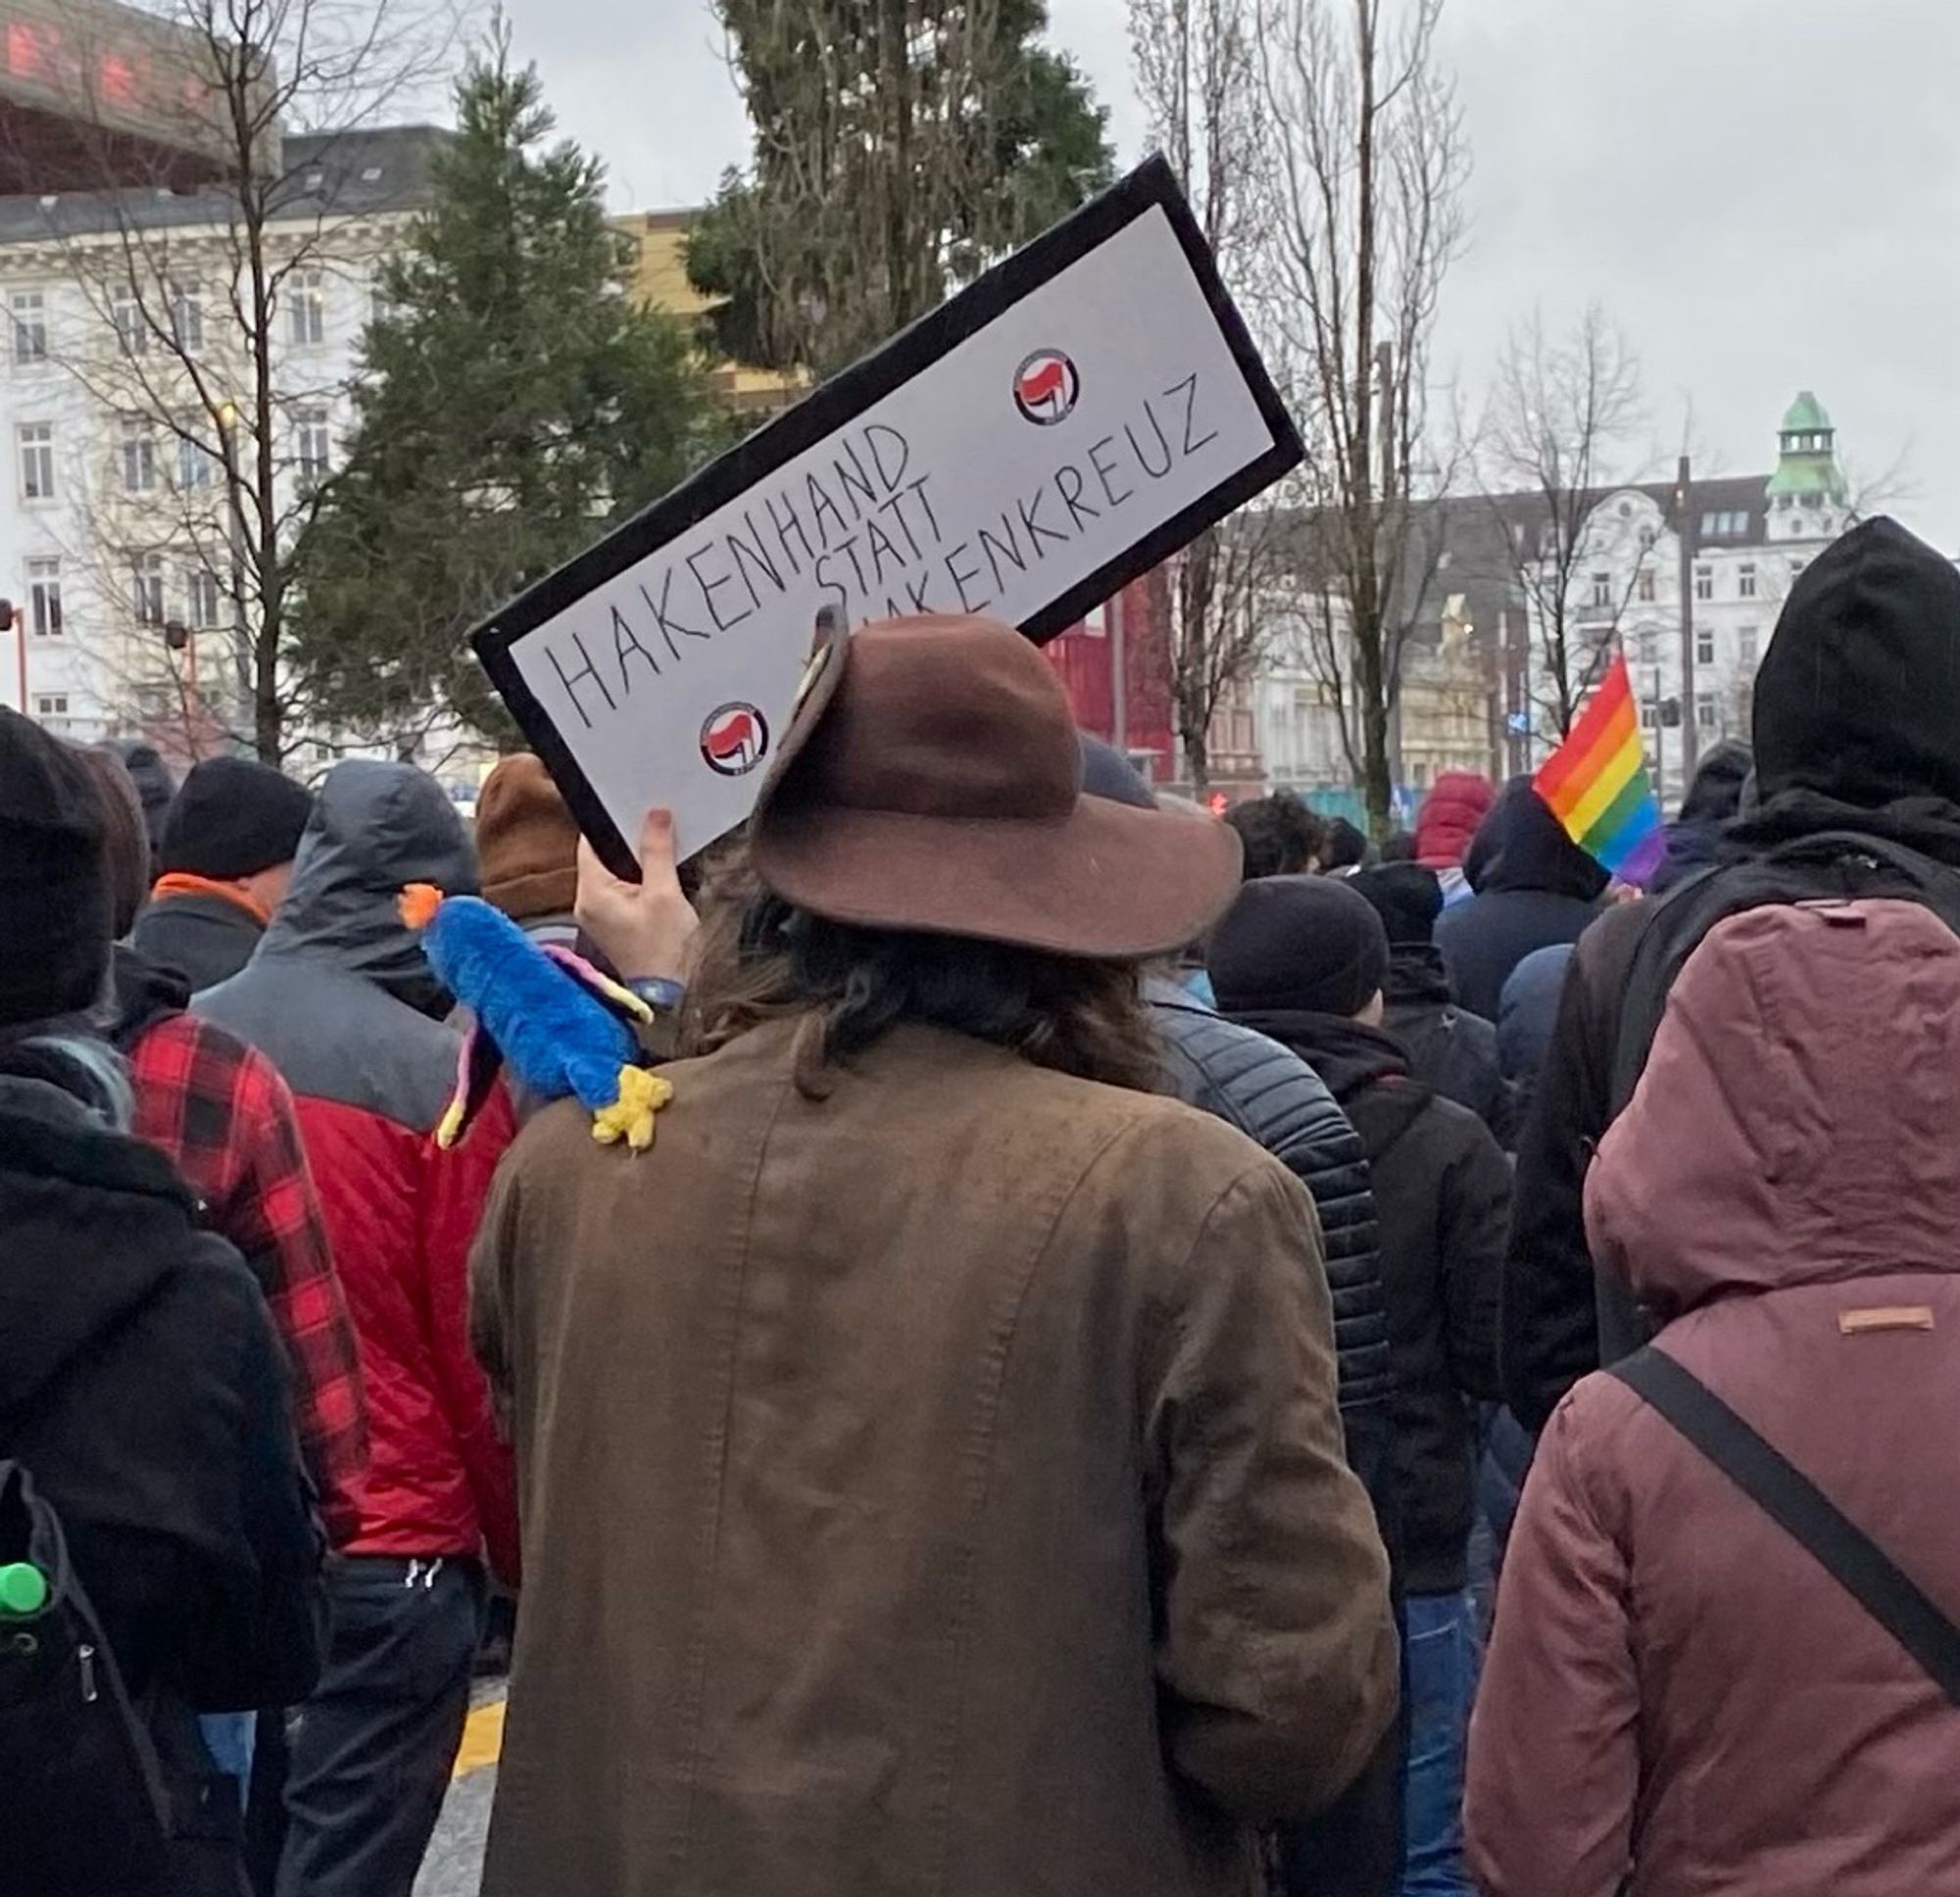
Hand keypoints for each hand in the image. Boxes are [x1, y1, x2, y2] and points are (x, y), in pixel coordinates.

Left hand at [576, 809, 698, 983]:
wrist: (668, 995)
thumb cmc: (664, 950)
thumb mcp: (665, 893)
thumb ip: (657, 851)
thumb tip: (655, 816)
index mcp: (591, 893)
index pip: (590, 842)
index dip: (612, 822)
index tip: (635, 810)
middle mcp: (587, 903)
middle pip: (601, 856)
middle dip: (628, 842)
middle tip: (656, 831)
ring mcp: (598, 916)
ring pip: (612, 873)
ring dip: (635, 863)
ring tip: (661, 856)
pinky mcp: (612, 925)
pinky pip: (619, 891)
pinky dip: (637, 881)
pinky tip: (658, 883)